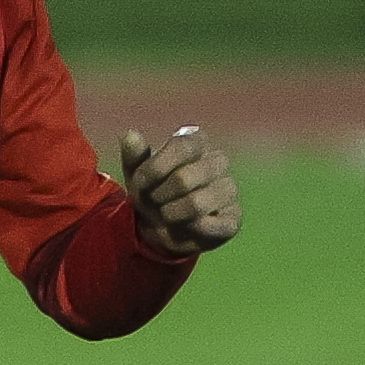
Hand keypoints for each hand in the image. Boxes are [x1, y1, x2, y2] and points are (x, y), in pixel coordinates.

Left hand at [119, 126, 240, 256]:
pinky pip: (216, 226)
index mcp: (197, 143)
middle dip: (160, 196)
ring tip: (166, 215)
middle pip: (184, 179)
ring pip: (197, 204)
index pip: (182, 146)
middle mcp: (218, 162)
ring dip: (171, 214)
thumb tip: (130, 135)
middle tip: (153, 202)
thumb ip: (134, 156)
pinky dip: (193, 229)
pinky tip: (184, 227)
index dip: (156, 168)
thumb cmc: (152, 192)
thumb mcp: (138, 175)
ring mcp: (228, 191)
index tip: (139, 184)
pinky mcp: (233, 219)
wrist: (161, 227)